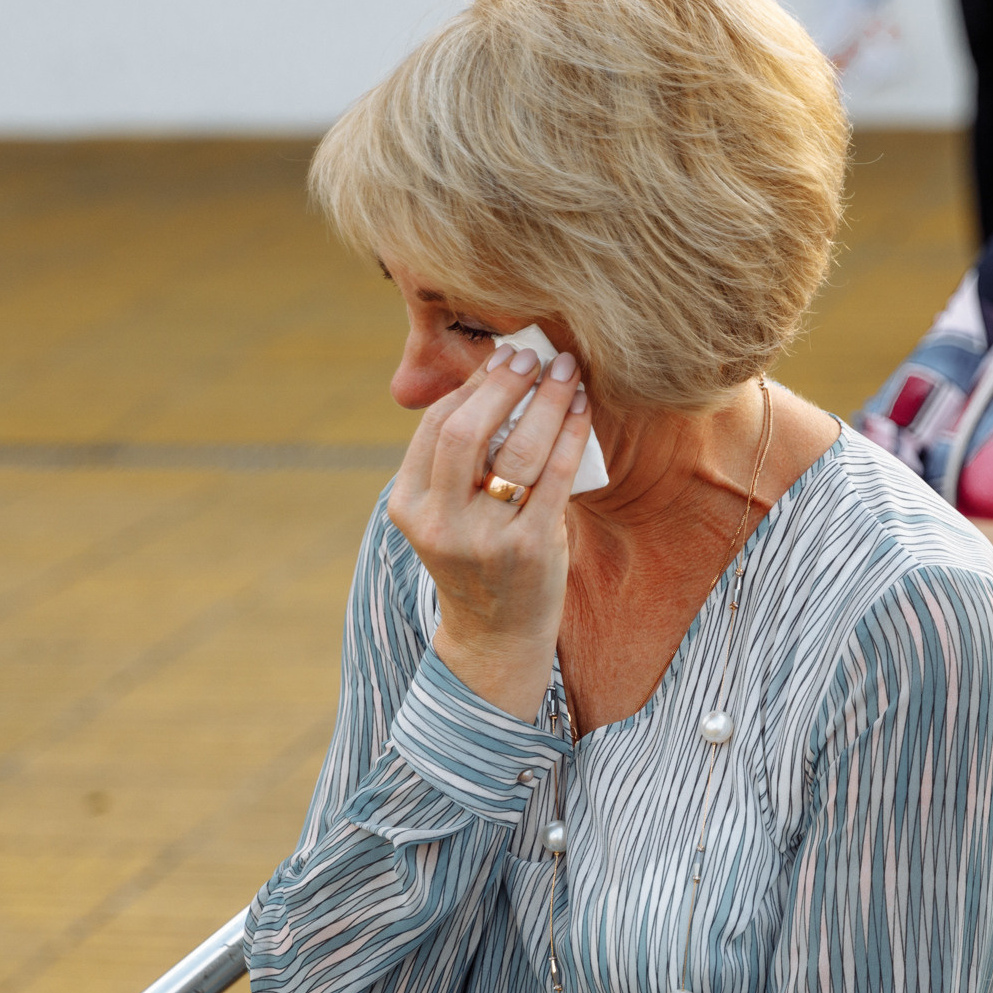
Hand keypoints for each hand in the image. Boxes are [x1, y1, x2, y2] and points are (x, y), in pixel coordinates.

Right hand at [385, 339, 593, 720]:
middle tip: (533, 356)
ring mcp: (485, 538)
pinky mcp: (531, 548)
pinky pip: (556, 476)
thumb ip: (457, 459)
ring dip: (545, 401)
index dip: (473, 385)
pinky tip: (582, 410)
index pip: (436, 426)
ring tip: (566, 372)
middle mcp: (440, 522)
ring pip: (516, 449)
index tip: (504, 359)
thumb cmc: (477, 557)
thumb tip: (497, 378)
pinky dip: (571, 434)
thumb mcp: (447, 512)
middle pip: (466, 430)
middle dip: (503, 385)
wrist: (496, 635)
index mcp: (409, 505)